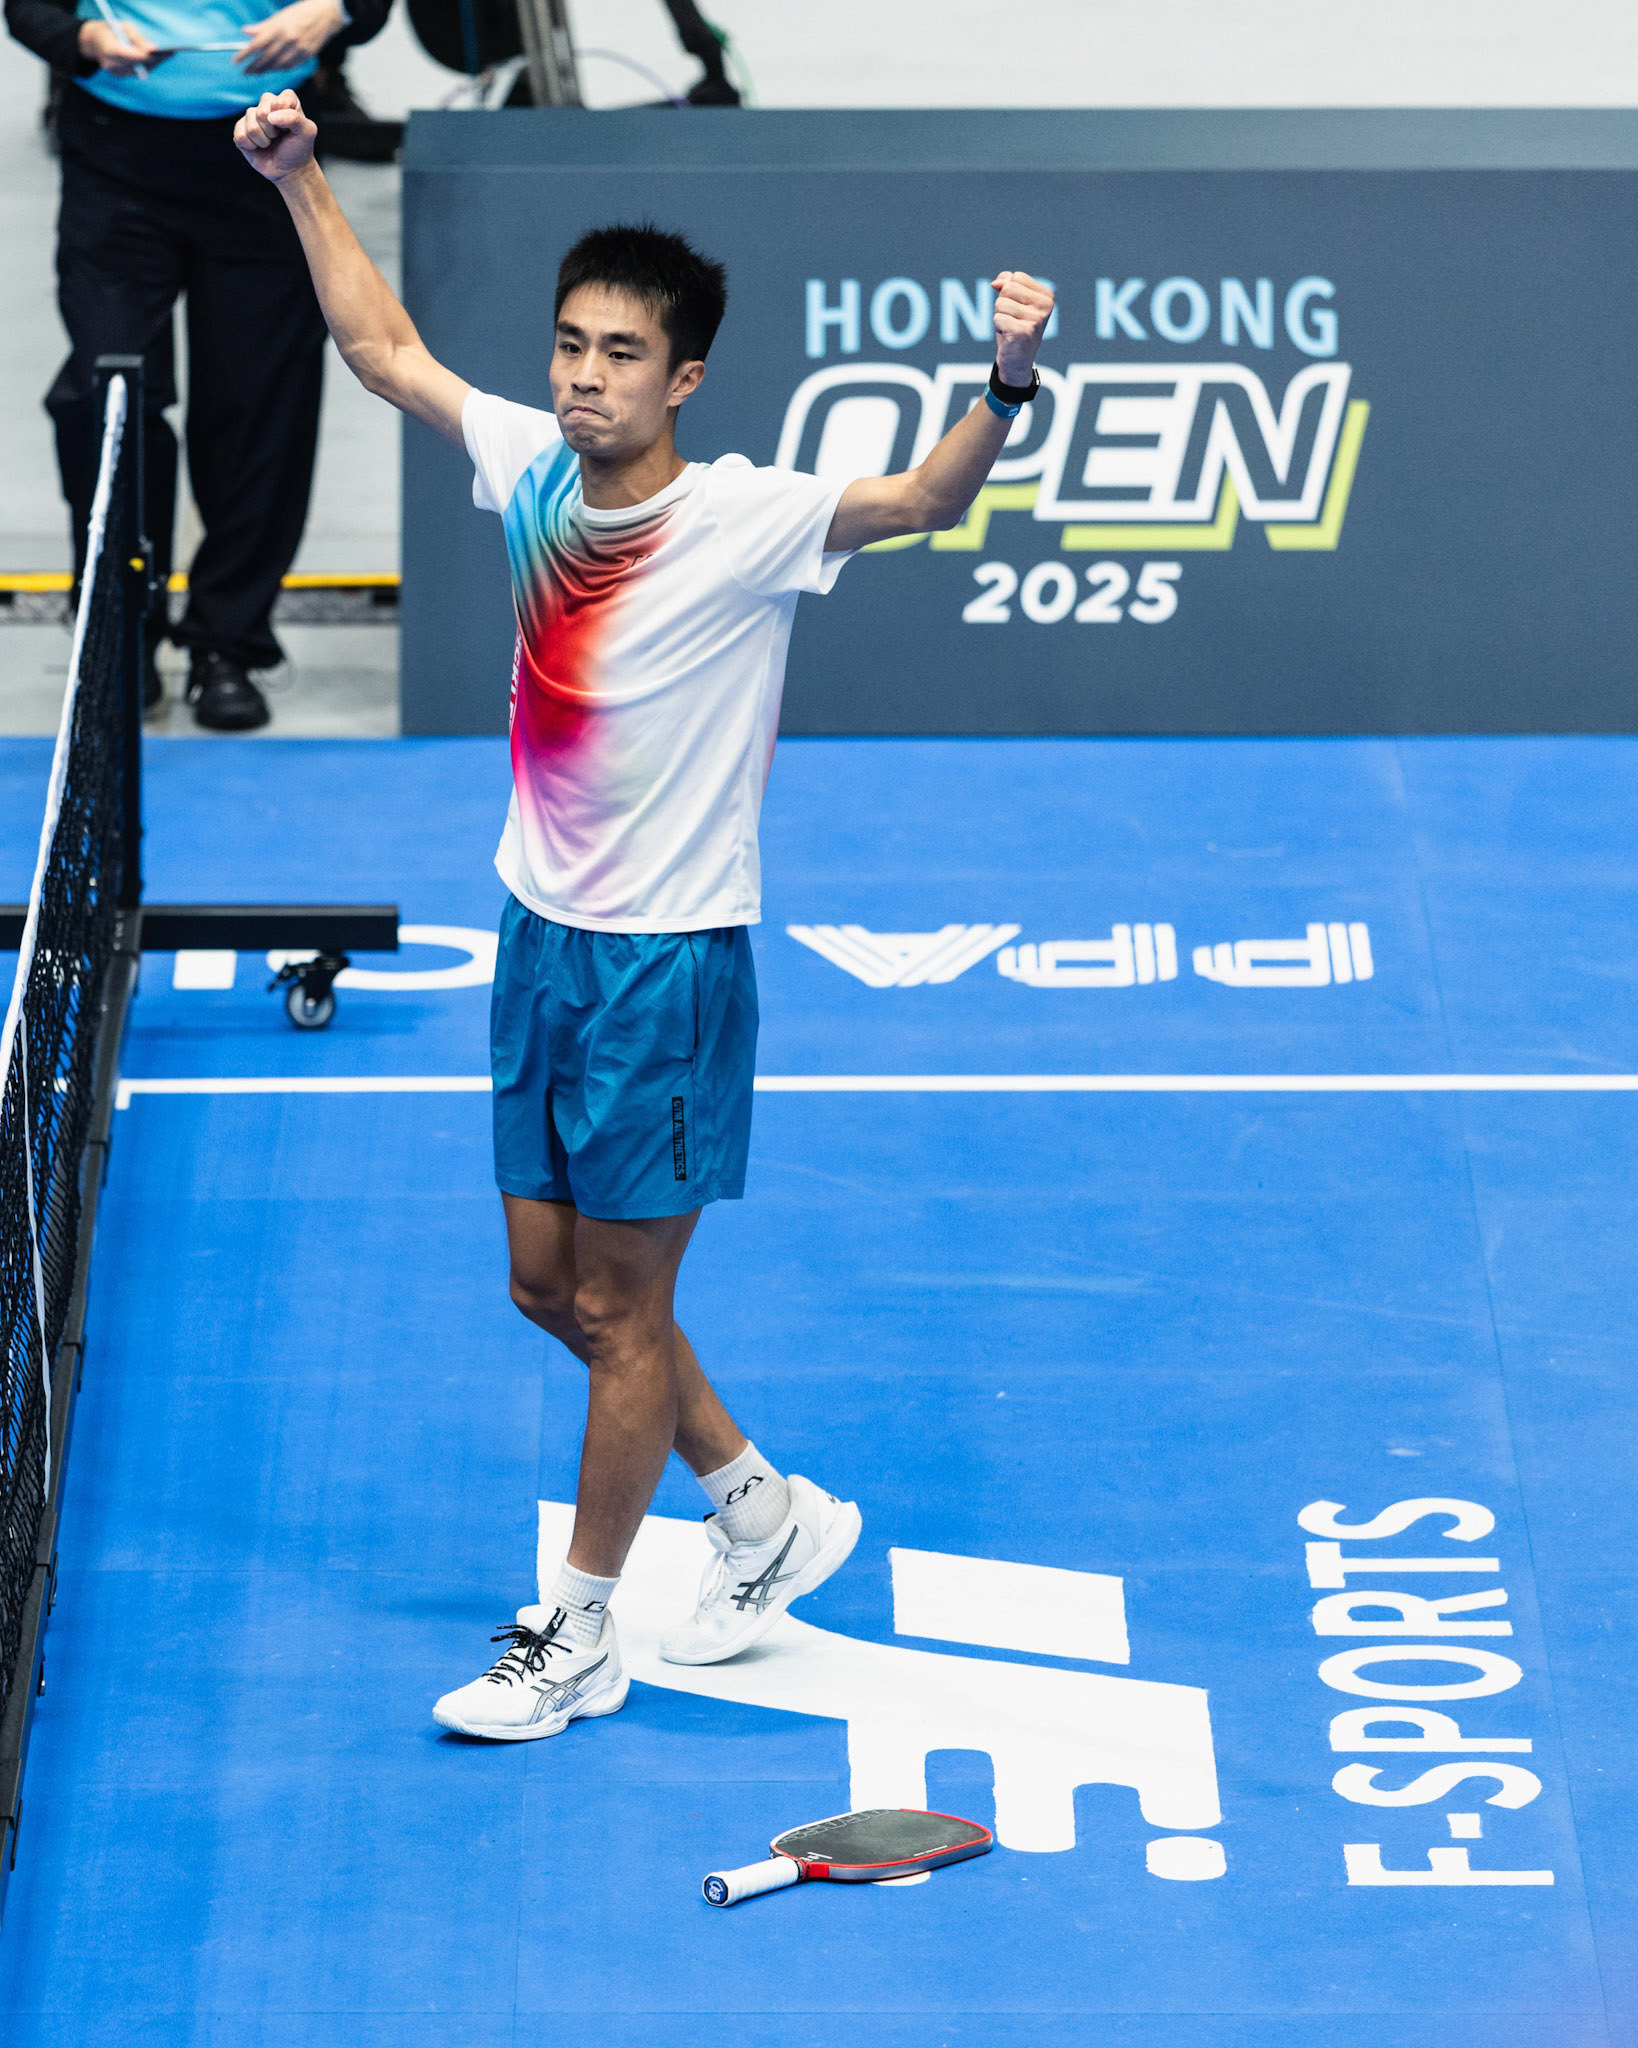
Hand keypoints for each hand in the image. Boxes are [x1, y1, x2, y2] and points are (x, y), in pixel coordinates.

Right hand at [77, 17, 162, 71]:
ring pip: (140, 70)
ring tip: (166, 55)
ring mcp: (116, 73)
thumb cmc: (111, 29)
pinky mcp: (120, 76)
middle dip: (154, 59)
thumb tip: (154, 49)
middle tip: (170, 54)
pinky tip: (157, 59)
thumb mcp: (123, 27)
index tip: (162, 53)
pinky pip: (137, 71)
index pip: (132, 56)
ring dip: (153, 63)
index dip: (147, 56)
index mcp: (109, 50)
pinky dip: (147, 65)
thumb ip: (138, 38)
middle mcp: (112, 65)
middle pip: (139, 65)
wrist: (94, 41)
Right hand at [234, 89, 318, 181]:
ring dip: (263, 140)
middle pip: (262, 112)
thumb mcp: (307, 133)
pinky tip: (257, 147)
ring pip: (251, 125)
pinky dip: (251, 146)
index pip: (280, 100)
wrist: (289, 171)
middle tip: (278, 137)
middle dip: (272, 131)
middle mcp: (266, 104)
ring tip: (269, 143)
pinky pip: (240, 135)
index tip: (291, 128)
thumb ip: (295, 118)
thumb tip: (271, 117)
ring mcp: (252, 116)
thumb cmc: (299, 149)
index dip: (285, 117)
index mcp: (285, 100)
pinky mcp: (241, 129)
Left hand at [236, 0, 344, 71]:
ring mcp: (298, 49)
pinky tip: (274, 69)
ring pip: (278, 65)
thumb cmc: (300, 13)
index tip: (235, 62)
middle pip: (266, 58)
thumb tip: (245, 32)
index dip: (245, 54)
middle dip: (255, 67)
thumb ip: (263, 27)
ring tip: (257, 72)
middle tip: (246, 72)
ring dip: (266, 70)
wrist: (326, 15)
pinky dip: (280, 68)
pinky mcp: (307, 55)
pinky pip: (290, 65)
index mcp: (279, 28)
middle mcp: (288, 39)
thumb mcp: (280, 17)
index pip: (257, 44)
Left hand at [991, 270, 1054, 386]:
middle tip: (1011, 319)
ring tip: (1010, 328)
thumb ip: (1007, 284)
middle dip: (1003, 303)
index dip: (1008, 292)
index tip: (1016, 308)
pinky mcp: (1024, 331)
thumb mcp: (1012, 302)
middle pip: (1008, 288)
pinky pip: (998, 318)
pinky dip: (998, 327)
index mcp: (1046, 296)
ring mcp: (1036, 319)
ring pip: (1001, 303)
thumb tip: (995, 283)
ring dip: (1000, 316)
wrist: (1017, 360)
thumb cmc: (1015, 328)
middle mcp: (1045, 306)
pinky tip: (1008, 336)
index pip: (1016, 277)